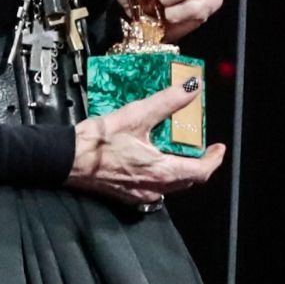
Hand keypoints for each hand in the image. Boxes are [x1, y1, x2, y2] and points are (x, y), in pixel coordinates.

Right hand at [65, 81, 226, 207]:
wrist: (66, 159)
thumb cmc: (97, 141)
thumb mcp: (136, 115)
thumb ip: (168, 101)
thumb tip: (191, 88)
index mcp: (161, 171)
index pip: (200, 172)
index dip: (214, 159)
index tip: (218, 148)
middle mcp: (154, 188)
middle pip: (187, 180)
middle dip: (197, 164)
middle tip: (197, 146)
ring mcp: (139, 195)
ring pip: (170, 186)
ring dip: (177, 169)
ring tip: (174, 150)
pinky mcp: (125, 195)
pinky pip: (152, 188)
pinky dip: (159, 174)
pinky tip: (149, 160)